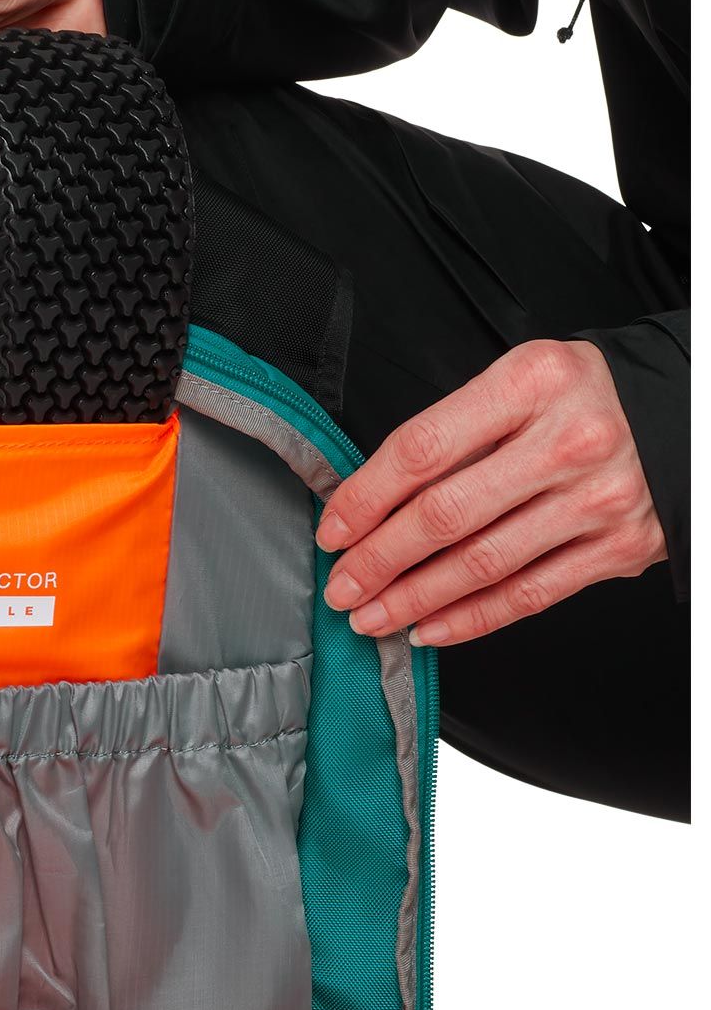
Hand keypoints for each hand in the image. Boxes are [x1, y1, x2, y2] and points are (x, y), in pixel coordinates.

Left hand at [318, 339, 665, 646]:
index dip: (366, 497)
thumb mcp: (521, 381)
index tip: (334, 529)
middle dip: (379, 559)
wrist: (688, 413)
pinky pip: (529, 595)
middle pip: (445, 514)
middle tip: (341, 586)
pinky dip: (471, 619)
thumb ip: (455, 430)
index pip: (422, 449)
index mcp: (531, 382)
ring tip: (371, 616)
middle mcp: (568, 440)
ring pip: (482, 564)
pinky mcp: (622, 548)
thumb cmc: (583, 397)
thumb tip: (371, 500)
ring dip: (414, 599)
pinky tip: (429, 628)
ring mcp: (599, 499)